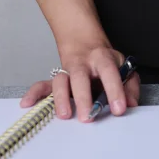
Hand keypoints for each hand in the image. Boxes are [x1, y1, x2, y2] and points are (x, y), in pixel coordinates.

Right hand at [19, 44, 140, 121]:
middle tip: (88, 117)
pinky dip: (34, 93)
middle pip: (80, 77)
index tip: (119, 109)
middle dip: (83, 97)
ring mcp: (67, 70)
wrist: (84, 41)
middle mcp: (83, 63)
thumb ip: (130, 85)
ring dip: (61, 98)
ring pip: (60, 80)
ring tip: (65, 115)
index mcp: (102, 58)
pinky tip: (27, 103)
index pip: (109, 72)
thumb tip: (131, 103)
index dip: (115, 90)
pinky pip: (42, 85)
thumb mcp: (123, 66)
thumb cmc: (105, 60)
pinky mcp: (56, 78)